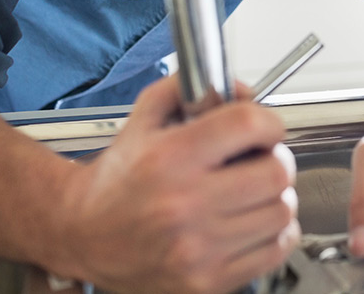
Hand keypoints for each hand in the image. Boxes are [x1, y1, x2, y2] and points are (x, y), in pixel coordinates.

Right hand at [56, 75, 299, 293]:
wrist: (81, 235)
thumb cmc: (116, 178)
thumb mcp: (144, 117)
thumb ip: (188, 89)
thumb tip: (243, 91)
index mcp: (170, 158)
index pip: (249, 125)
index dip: (268, 121)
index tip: (264, 128)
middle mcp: (184, 205)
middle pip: (276, 171)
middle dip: (276, 158)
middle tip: (261, 159)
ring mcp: (197, 249)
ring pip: (282, 211)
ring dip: (277, 196)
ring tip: (254, 192)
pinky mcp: (206, 281)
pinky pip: (276, 249)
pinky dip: (275, 232)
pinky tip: (253, 221)